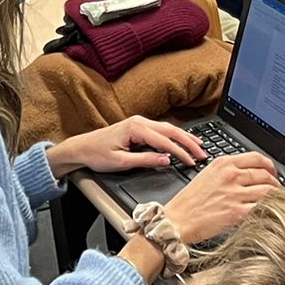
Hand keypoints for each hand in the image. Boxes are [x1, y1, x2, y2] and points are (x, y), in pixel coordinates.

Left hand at [47, 116, 206, 179]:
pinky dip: (175, 136)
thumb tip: (166, 161)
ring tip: (199, 146)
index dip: (181, 152)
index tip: (192, 162)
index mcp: (136, 128)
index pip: (164, 141)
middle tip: (203, 154)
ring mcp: (139, 122)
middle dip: (189, 142)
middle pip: (171, 131)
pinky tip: (182, 140)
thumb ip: (145, 160)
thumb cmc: (97, 154)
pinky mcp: (138, 127)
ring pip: (168, 129)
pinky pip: (161, 130)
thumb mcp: (121, 162)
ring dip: (184, 138)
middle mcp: (139, 121)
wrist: (82, 147)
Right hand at [162, 152, 284, 245]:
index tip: (272, 172)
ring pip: (268, 191)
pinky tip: (269, 213)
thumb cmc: (189, 201)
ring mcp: (235, 194)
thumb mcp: (207, 174)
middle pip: (266, 174)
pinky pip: (262, 208)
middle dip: (275, 182)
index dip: (270, 165)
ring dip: (276, 197)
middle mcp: (231, 175)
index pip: (257, 157)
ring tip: (277, 202)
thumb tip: (247, 173)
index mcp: (224, 163)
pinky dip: (269, 210)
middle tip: (277, 189)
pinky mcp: (236, 213)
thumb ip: (228, 171)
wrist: (177, 220)